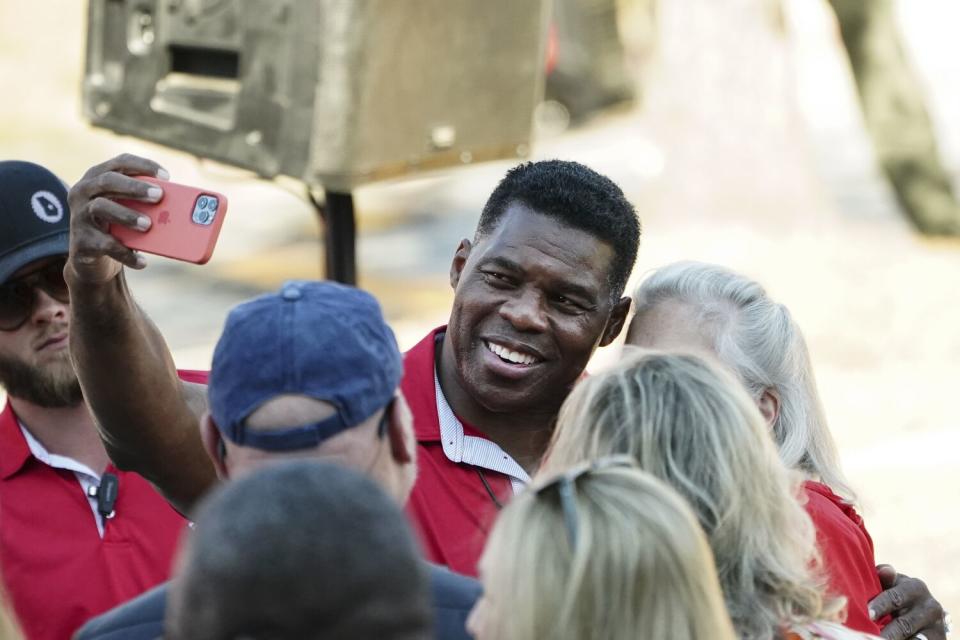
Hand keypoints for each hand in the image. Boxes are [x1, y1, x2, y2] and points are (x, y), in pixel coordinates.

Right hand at [66, 153, 168, 284]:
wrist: (90, 254)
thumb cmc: (118, 223)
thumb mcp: (130, 209)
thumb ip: (147, 204)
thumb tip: (181, 211)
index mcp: (99, 176)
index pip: (121, 162)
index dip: (143, 166)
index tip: (167, 176)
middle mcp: (83, 190)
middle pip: (108, 181)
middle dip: (135, 187)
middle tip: (159, 195)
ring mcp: (78, 215)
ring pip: (101, 207)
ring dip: (127, 215)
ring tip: (148, 225)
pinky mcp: (80, 241)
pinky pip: (105, 245)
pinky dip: (126, 254)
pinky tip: (143, 262)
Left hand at [869, 564, 945, 639]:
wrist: (925, 612)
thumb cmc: (898, 593)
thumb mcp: (893, 584)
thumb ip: (885, 578)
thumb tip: (885, 571)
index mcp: (915, 587)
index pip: (895, 597)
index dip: (881, 606)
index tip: (869, 614)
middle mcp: (929, 606)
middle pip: (904, 624)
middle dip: (888, 632)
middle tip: (873, 636)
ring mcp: (936, 625)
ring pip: (915, 638)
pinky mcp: (939, 638)